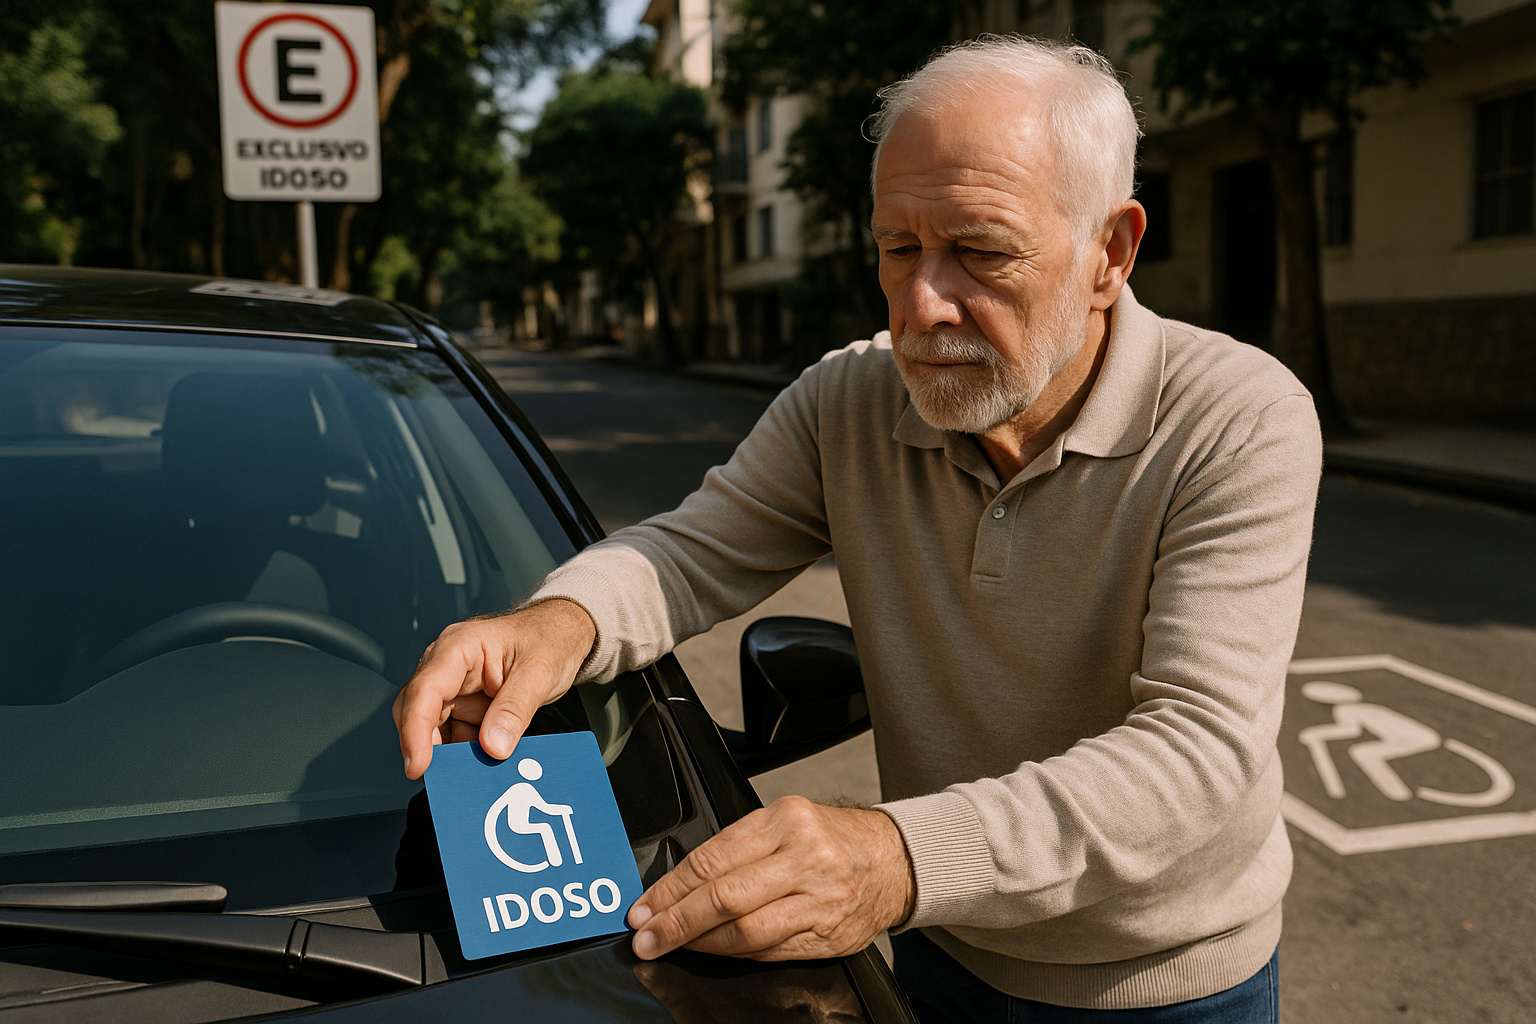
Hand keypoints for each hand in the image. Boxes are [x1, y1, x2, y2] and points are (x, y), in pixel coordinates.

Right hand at [392, 599, 595, 778]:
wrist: (563, 636)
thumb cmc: (549, 640)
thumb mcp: (539, 673)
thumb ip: (515, 709)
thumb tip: (492, 747)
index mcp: (459, 647)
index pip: (425, 689)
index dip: (415, 730)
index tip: (419, 765)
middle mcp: (448, 666)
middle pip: (418, 711)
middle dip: (426, 748)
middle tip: (447, 780)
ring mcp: (455, 687)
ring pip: (433, 728)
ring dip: (449, 755)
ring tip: (473, 777)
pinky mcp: (465, 705)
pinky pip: (455, 735)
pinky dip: (465, 754)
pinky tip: (481, 768)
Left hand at [627, 796, 915, 961]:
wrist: (892, 860)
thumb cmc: (830, 839)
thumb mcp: (786, 821)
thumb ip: (739, 846)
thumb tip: (679, 883)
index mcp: (786, 821)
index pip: (713, 859)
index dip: (670, 889)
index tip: (644, 907)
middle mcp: (805, 858)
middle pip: (725, 897)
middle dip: (677, 921)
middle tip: (647, 935)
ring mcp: (819, 899)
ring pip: (746, 930)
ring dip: (701, 943)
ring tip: (673, 945)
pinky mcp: (828, 934)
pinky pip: (770, 950)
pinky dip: (735, 953)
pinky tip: (715, 950)